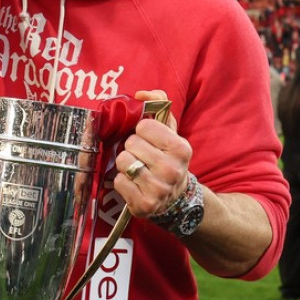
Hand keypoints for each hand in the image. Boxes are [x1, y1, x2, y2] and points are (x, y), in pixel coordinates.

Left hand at [113, 89, 190, 218]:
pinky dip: (122, 181)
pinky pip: (119, 182)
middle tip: (142, 155)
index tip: (149, 139)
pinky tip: (134, 183)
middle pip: (131, 143)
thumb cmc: (167, 158)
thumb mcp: (169, 132)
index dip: (142, 130)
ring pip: (123, 162)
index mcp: (181, 148)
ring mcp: (159, 190)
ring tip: (137, 168)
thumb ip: (160, 105)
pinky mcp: (144, 205)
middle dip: (132, 147)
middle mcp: (172, 170)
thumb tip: (142, 93)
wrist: (175, 197)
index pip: (144, 126)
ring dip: (125, 164)